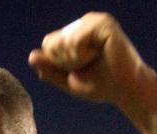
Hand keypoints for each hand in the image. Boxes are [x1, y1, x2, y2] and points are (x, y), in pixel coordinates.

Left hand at [27, 12, 152, 109]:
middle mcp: (84, 23)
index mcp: (76, 32)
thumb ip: (49, 68)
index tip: (78, 69)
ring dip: (74, 59)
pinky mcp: (104, 23)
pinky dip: (81, 54)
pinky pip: (75, 40)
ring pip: (63, 42)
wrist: (125, 90)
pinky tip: (98, 54)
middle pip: (52, 42)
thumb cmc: (100, 85)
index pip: (48, 43)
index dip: (57, 62)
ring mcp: (94, 20)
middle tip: (87, 66)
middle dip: (64, 62)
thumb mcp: (68, 79)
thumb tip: (31, 56)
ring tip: (93, 60)